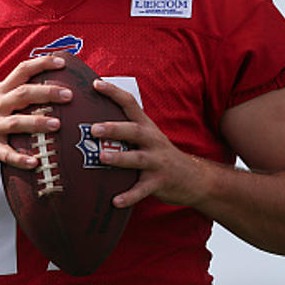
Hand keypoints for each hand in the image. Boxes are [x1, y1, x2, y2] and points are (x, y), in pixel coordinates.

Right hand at [0, 55, 73, 181]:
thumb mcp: (2, 104)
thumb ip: (23, 96)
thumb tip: (59, 89)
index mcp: (2, 92)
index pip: (22, 70)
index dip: (42, 64)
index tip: (63, 62)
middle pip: (22, 93)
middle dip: (47, 92)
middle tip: (69, 95)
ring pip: (16, 122)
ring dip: (37, 122)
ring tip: (57, 125)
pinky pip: (6, 153)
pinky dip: (20, 158)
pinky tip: (35, 162)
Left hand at [92, 79, 203, 208]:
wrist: (193, 178)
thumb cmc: (159, 154)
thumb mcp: (147, 136)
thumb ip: (126, 127)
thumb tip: (91, 118)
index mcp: (147, 127)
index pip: (130, 104)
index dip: (114, 92)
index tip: (95, 83)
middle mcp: (153, 141)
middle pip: (134, 131)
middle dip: (114, 128)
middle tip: (93, 129)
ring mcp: (157, 162)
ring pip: (138, 159)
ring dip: (120, 158)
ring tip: (102, 158)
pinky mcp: (160, 183)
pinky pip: (142, 190)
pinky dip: (129, 196)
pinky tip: (115, 201)